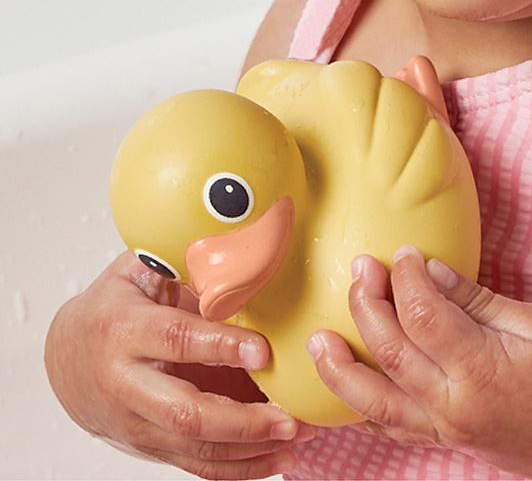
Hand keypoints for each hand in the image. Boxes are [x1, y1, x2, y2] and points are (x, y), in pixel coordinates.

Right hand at [44, 251, 315, 478]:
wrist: (66, 353)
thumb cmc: (116, 303)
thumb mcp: (140, 271)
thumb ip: (183, 262)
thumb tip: (242, 240)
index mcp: (124, 330)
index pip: (177, 340)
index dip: (221, 346)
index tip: (265, 351)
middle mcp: (127, 384)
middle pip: (186, 412)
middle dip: (242, 420)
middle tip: (290, 417)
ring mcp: (136, 423)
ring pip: (194, 447)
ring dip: (250, 450)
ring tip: (298, 439)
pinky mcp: (149, 446)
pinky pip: (194, 465)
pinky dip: (238, 468)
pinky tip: (277, 460)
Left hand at [306, 246, 531, 479]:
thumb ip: (475, 298)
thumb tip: (429, 271)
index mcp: (482, 368)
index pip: (424, 315)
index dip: (407, 278)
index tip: (407, 252)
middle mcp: (454, 404)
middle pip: (391, 352)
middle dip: (367, 305)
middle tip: (360, 268)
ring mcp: (445, 429)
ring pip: (375, 402)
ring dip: (340, 369)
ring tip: (316, 340)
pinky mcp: (443, 440)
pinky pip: (391, 426)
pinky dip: (360, 406)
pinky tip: (343, 384)